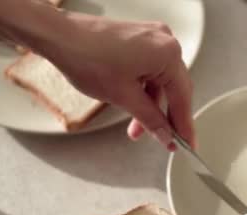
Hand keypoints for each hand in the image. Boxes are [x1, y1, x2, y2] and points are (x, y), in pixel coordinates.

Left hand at [32, 10, 194, 148]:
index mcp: (167, 53)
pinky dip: (143, 91)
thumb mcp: (124, 97)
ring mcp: (151, 38)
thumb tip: (167, 136)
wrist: (59, 38)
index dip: (184, 125)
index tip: (187, 144)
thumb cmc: (87, 57)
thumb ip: (151, 119)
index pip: (182, 97)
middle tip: (165, 140)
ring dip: (150, 106)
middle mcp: (164, 41)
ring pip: (159, 82)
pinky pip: (149, 70)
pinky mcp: (138, 40)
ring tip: (136, 129)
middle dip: (165, 117)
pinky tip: (133, 107)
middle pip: (174, 88)